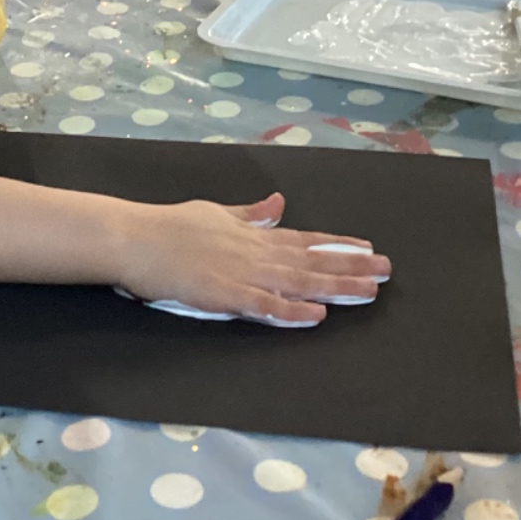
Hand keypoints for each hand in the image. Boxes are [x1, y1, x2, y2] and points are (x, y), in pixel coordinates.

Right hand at [115, 193, 391, 324]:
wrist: (134, 238)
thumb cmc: (169, 226)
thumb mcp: (215, 211)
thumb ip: (249, 213)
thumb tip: (278, 204)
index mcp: (252, 234)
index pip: (303, 240)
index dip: (336, 246)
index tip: (367, 248)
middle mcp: (254, 251)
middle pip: (310, 261)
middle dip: (350, 267)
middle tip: (386, 271)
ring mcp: (241, 272)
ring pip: (297, 281)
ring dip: (333, 287)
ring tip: (368, 292)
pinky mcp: (224, 294)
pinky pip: (264, 306)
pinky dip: (291, 311)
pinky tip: (316, 315)